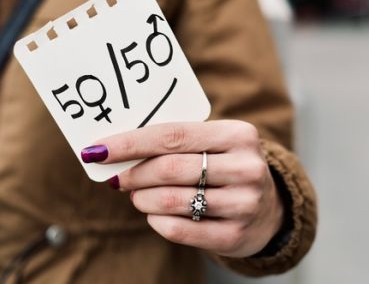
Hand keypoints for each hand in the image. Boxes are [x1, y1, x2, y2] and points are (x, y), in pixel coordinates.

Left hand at [81, 120, 283, 257]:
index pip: (173, 135)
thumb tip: (117, 148)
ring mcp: (244, 204)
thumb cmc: (226, 167)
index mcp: (238, 134)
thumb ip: (176, 141)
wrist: (270, 208)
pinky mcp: (236, 235)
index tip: (98, 150)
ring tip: (136, 195)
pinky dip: (156, 221)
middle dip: (133, 173)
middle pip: (170, 168)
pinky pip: (180, 229)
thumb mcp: (215, 144)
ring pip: (172, 200)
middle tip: (116, 177)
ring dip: (142, 198)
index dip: (131, 143)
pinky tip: (154, 214)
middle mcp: (246, 167)